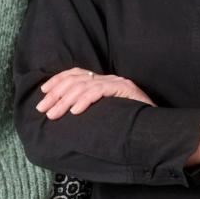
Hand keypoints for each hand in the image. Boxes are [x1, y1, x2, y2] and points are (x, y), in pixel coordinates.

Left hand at [36, 68, 153, 116]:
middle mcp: (108, 78)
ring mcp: (117, 82)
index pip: (75, 73)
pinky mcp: (125, 89)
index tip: (43, 92)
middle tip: (42, 109)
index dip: (57, 81)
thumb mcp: (105, 112)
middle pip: (76, 80)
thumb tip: (64, 113)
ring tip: (54, 114)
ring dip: (65, 101)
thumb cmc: (130, 121)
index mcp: (103, 80)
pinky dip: (84, 101)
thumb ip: (89, 108)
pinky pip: (99, 91)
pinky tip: (75, 111)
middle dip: (56, 94)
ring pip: (84, 86)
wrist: (157, 125)